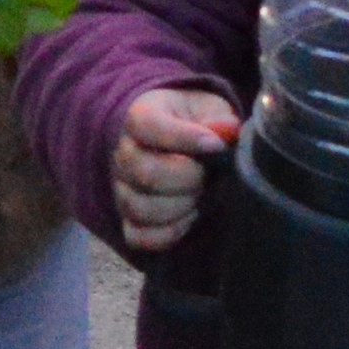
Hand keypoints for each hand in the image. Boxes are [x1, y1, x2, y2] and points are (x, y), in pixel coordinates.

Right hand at [108, 88, 237, 251]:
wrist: (186, 146)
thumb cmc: (201, 125)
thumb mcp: (213, 111)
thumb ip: (220, 121)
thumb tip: (226, 132)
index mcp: (140, 116)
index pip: (145, 125)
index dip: (184, 137)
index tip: (216, 145)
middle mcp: (123, 153)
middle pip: (145, 173)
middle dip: (189, 178)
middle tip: (209, 175)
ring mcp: (122, 188)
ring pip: (139, 208)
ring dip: (181, 207)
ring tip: (201, 195)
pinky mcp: (129, 218)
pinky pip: (138, 237)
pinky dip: (169, 233)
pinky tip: (190, 216)